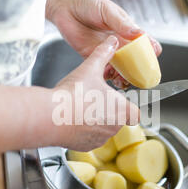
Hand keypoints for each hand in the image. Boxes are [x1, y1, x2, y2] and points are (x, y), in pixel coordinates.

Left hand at [49, 0, 161, 87]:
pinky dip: (107, 76)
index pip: (145, 44)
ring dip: (123, 76)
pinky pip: (102, 69)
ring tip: (123, 81)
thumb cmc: (87, 1)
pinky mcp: (92, 56)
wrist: (64, 4)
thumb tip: (139, 33)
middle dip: (137, 71)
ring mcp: (106, 50)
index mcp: (127, 29)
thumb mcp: (108, 10)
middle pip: (134, 61)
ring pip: (120, 68)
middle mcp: (118, 41)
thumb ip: (122, 24)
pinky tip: (108, 77)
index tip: (150, 62)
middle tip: (137, 78)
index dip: (150, 54)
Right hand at [52, 35, 139, 150]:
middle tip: (94, 99)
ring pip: (103, 129)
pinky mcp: (86, 146)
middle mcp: (115, 128)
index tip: (119, 100)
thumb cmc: (73, 95)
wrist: (51, 117)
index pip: (135, 113)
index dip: (128, 106)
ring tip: (82, 108)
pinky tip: (73, 119)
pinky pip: (90, 138)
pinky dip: (83, 131)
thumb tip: (111, 42)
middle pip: (118, 120)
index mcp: (122, 110)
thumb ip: (103, 54)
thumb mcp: (90, 68)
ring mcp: (101, 139)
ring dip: (96, 120)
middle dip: (108, 110)